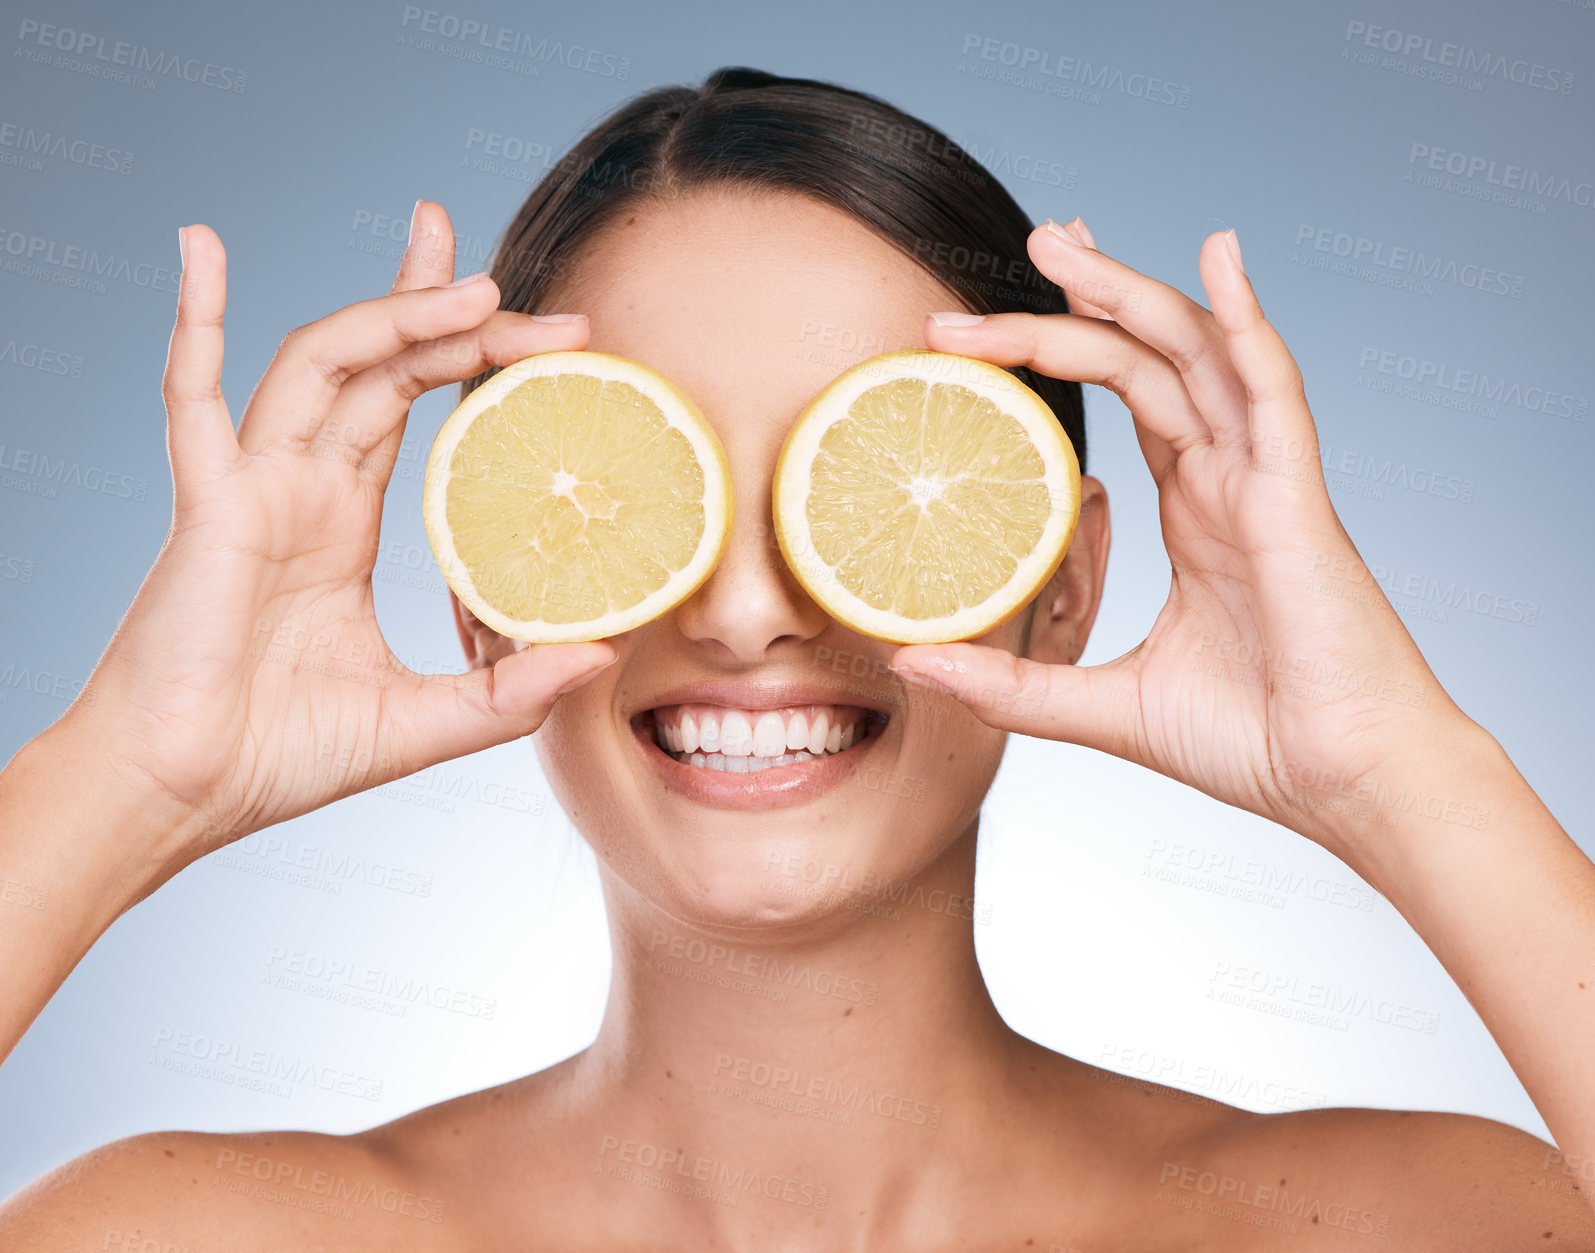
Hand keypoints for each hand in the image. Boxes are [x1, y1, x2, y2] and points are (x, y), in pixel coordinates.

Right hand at [54, 201, 614, 866]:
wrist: (181, 797)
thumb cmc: (278, 758)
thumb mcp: (424, 722)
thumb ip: (511, 692)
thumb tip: (605, 658)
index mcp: (340, 524)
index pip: (408, 409)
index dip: (465, 357)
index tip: (545, 332)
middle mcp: (300, 489)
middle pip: (378, 365)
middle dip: (445, 313)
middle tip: (520, 284)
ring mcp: (253, 488)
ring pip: (322, 364)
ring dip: (392, 313)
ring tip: (475, 284)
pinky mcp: (209, 507)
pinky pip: (191, 400)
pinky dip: (195, 320)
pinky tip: (204, 248)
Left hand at [891, 218, 1475, 853]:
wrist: (1348, 789)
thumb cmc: (1254, 744)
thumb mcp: (1102, 708)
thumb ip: (1009, 684)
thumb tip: (909, 662)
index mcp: (1199, 510)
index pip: (1131, 399)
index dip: (1065, 351)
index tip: (984, 333)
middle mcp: (1230, 480)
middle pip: (1150, 358)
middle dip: (1080, 302)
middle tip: (1020, 249)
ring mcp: (1265, 481)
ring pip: (1197, 353)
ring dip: (1133, 291)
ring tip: (1063, 241)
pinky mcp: (1296, 500)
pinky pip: (1272, 390)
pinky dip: (1246, 319)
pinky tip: (1218, 257)